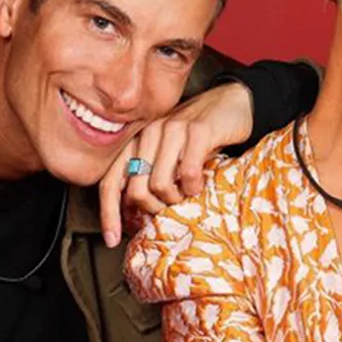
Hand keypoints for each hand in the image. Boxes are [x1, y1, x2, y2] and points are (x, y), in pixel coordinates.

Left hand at [98, 82, 252, 245]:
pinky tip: (200, 184)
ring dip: (176, 199)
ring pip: (159, 184)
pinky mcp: (197, 131)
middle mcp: (148, 133)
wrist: (233, 102)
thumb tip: (135, 211)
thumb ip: (151, 173)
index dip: (108, 214)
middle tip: (171, 208)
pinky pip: (187, 173)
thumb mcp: (169, 153)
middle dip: (153, 208)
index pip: (110, 182)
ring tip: (188, 194)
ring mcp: (172, 130)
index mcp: (135, 141)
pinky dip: (194, 187)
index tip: (112, 239)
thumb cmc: (200, 133)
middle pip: (135, 190)